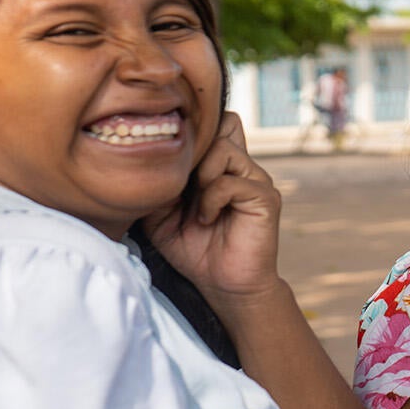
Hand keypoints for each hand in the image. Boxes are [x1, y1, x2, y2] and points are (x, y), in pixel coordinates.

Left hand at [141, 111, 281, 307]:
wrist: (223, 286)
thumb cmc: (195, 251)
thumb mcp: (161, 214)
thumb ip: (158, 183)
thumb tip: (145, 158)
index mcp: (220, 165)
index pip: (214, 122)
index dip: (191, 133)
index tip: (169, 165)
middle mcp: (241, 166)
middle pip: (222, 122)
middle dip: (193, 150)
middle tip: (180, 183)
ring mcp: (256, 179)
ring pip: (223, 148)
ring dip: (200, 175)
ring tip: (194, 206)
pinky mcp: (264, 198)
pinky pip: (231, 182)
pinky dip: (211, 199)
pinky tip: (206, 219)